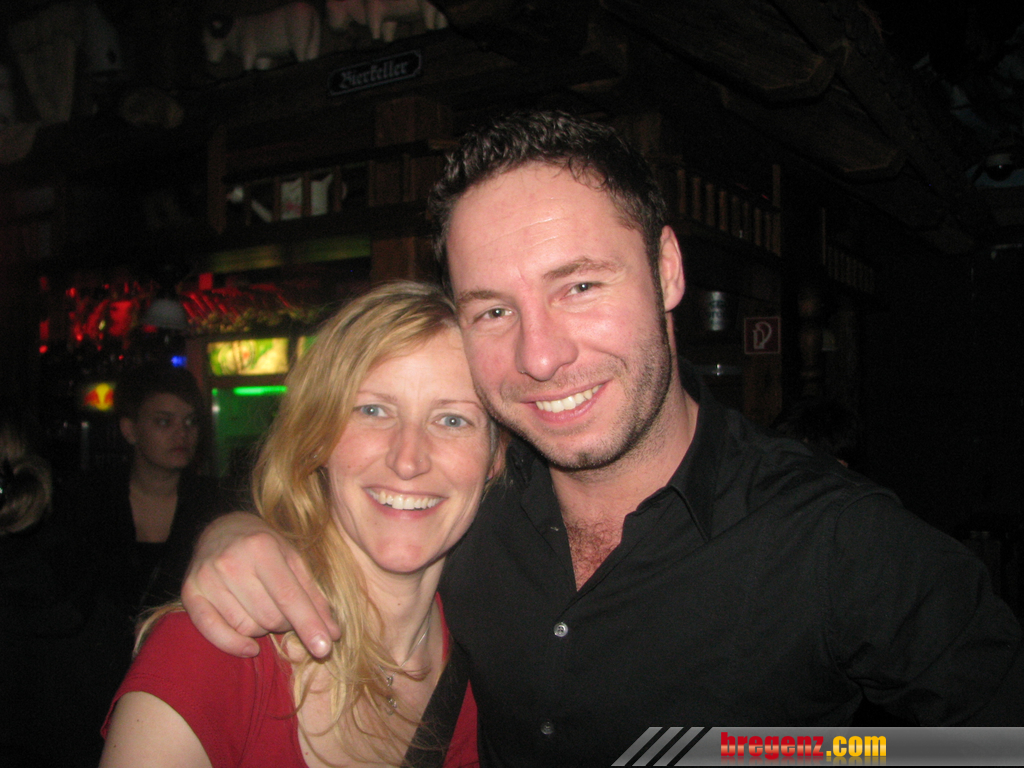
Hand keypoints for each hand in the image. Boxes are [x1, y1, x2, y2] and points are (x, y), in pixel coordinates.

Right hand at [180, 512, 340, 657]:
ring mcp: (207, 578)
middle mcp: (231, 561)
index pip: (289, 596)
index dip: (309, 624)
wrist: (222, 530)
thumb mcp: (294, 559)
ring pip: (246, 627)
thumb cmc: (265, 546)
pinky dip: (234, 645)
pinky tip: (250, 646)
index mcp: (261, 547)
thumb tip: (332, 634)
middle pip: (269, 615)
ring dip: (263, 629)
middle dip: (286, 623)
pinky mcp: (190, 593)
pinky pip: (213, 632)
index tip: (325, 648)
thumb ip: (313, 595)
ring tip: (265, 610)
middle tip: (287, 612)